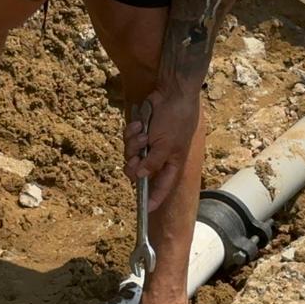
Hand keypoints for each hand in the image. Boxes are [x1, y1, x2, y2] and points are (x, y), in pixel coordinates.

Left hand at [123, 87, 199, 211]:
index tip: (146, 210)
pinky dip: (132, 131)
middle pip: (138, 171)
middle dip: (134, 163)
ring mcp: (149, 144)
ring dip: (133, 143)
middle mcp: (159, 156)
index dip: (154, 198)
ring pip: (130, 154)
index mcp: (171, 163)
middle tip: (136, 156)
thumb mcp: (166, 146)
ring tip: (143, 131)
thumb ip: (153, 163)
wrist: (172, 93)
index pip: (162, 186)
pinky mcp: (140, 132)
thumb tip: (140, 177)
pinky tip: (141, 122)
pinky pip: (128, 139)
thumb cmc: (176, 120)